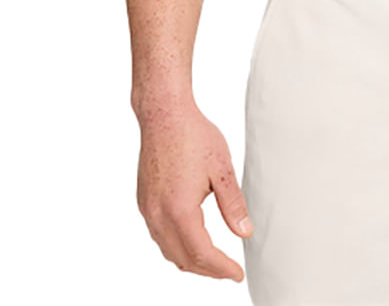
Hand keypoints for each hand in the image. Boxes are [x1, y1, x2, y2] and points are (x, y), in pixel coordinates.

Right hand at [135, 100, 251, 281]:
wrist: (163, 114)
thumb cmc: (193, 135)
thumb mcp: (222, 169)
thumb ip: (233, 204)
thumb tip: (245, 233)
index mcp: (179, 209)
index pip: (202, 254)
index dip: (221, 269)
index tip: (237, 274)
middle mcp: (158, 214)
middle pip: (183, 258)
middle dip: (207, 270)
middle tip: (229, 271)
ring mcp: (147, 209)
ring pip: (168, 250)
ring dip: (190, 260)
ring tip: (213, 260)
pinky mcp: (144, 201)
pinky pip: (159, 235)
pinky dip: (176, 246)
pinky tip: (191, 239)